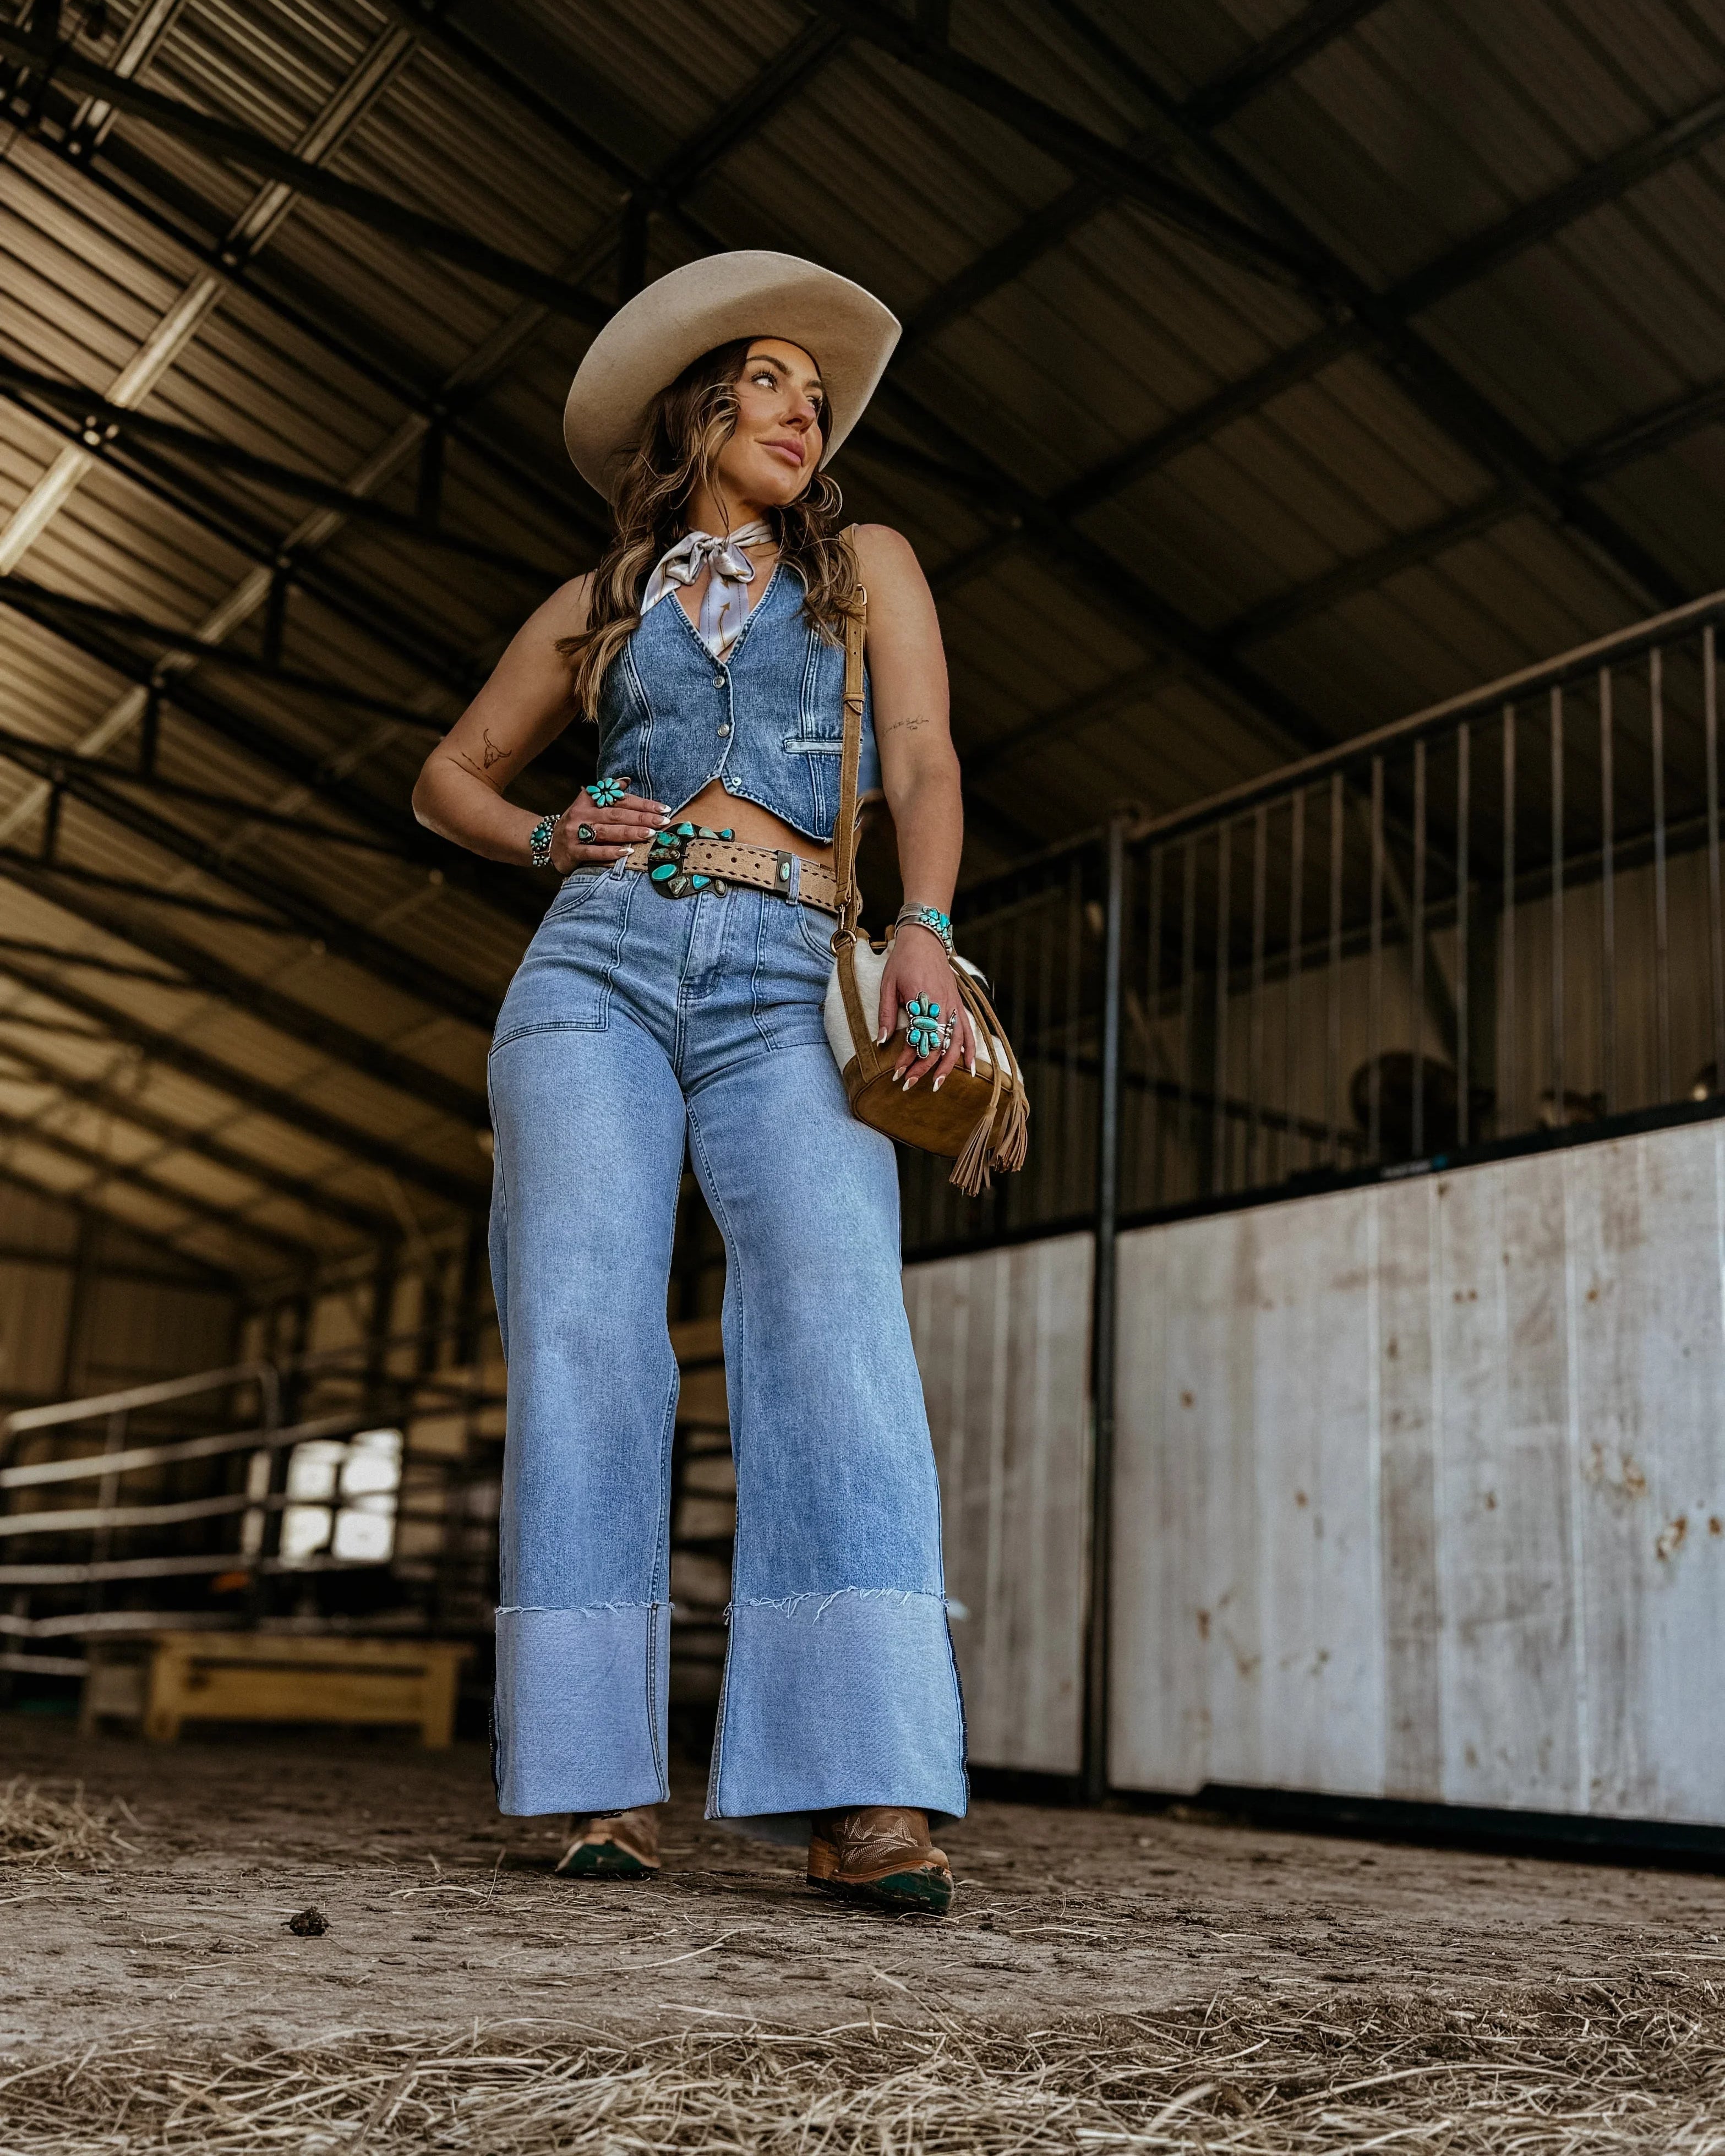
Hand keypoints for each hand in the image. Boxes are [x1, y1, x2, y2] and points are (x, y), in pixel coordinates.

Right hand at [549, 783, 668, 871]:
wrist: (546, 843)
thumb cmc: (576, 824)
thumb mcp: (589, 805)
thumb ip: (608, 794)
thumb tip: (626, 781)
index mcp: (588, 800)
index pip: (619, 800)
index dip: (642, 803)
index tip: (662, 808)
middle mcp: (581, 814)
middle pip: (616, 815)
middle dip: (641, 818)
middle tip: (662, 821)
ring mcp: (575, 833)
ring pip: (606, 832)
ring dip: (630, 833)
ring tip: (649, 834)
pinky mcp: (572, 851)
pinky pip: (594, 852)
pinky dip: (611, 852)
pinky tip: (628, 852)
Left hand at [877, 922, 975, 1091]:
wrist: (925, 939)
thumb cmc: (903, 961)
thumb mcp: (888, 985)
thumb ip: (886, 1014)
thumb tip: (881, 1042)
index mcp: (921, 1000)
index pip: (916, 1038)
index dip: (907, 1058)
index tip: (896, 1072)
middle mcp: (941, 1005)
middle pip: (937, 1045)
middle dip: (924, 1067)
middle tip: (910, 1083)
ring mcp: (954, 1005)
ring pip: (955, 1042)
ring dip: (948, 1065)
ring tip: (938, 1084)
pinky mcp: (959, 1004)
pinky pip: (969, 1030)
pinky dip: (971, 1049)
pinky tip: (971, 1067)